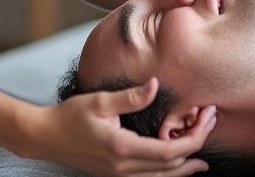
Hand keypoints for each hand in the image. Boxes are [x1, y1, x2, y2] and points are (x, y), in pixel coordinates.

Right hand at [24, 77, 216, 176]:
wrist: (45, 136)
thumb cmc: (69, 116)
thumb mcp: (100, 101)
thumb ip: (131, 96)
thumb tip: (156, 86)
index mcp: (122, 148)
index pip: (170, 152)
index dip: (194, 137)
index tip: (207, 118)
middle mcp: (123, 168)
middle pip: (171, 167)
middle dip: (195, 149)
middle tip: (210, 126)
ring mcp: (119, 175)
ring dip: (184, 167)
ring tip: (201, 159)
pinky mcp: (114, 175)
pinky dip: (166, 173)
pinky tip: (173, 166)